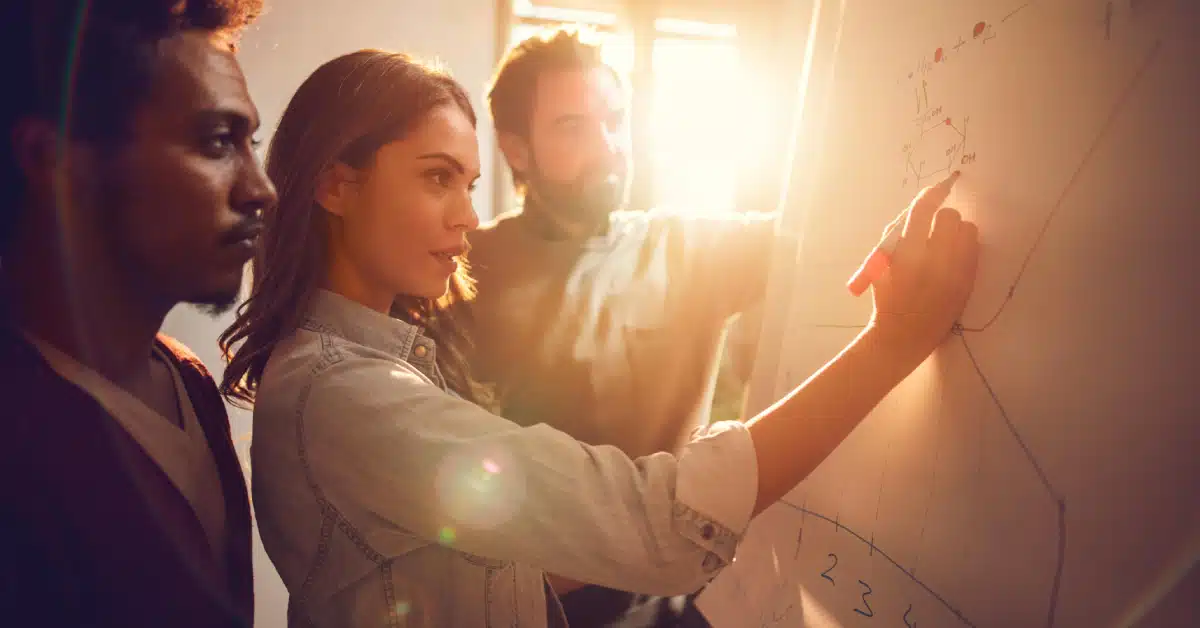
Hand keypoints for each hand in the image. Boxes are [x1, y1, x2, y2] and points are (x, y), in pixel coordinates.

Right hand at [865, 173, 979, 364]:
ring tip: (946, 244)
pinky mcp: (968, 282)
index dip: (932, 193)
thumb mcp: (880, 265)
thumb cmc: (886, 298)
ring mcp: (954, 271)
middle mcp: (933, 260)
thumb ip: (897, 236)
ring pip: (968, 230)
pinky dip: (966, 247)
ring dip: (957, 231)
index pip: (923, 210)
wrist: (903, 336)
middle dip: (941, 218)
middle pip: (949, 216)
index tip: (939, 185)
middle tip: (934, 228)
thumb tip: (919, 209)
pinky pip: (975, 249)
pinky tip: (955, 256)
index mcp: (906, 254)